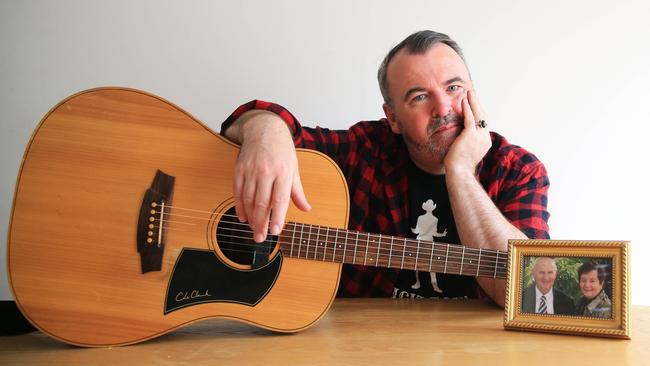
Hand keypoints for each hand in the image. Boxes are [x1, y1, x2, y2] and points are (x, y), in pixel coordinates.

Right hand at [229, 111, 310, 242]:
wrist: (265, 130)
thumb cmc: (282, 151)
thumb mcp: (294, 169)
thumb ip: (298, 191)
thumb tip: (306, 209)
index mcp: (283, 172)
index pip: (279, 199)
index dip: (276, 217)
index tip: (275, 231)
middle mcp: (267, 172)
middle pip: (262, 203)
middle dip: (261, 223)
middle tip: (260, 238)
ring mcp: (251, 170)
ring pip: (248, 199)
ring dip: (250, 217)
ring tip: (253, 230)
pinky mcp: (240, 169)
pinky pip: (237, 191)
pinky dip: (239, 206)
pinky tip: (243, 217)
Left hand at [443, 90, 491, 173]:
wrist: (459, 172)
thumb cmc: (459, 165)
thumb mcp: (466, 151)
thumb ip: (467, 141)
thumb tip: (462, 136)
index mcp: (485, 142)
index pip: (484, 123)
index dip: (479, 112)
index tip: (475, 104)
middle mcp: (485, 138)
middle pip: (483, 116)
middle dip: (478, 104)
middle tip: (473, 94)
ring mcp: (479, 136)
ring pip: (478, 115)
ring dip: (473, 102)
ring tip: (469, 93)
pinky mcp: (470, 135)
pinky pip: (470, 118)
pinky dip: (467, 108)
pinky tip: (464, 101)